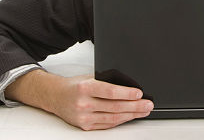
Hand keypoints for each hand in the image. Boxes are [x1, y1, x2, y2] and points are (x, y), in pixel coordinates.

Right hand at [6, 71, 153, 130]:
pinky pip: (107, 124)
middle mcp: (84, 103)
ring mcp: (84, 117)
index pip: (110, 92)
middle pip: (114, 107)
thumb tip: (130, 84)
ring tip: (144, 111)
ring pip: (113, 117)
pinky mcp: (85, 126)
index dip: (126, 93)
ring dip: (131, 114)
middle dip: (134, 106)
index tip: (139, 93)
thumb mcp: (90, 77)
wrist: (56, 96)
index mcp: (85, 88)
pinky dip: (121, 120)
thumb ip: (107, 80)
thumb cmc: (75, 85)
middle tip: (148, 104)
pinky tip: (130, 116)